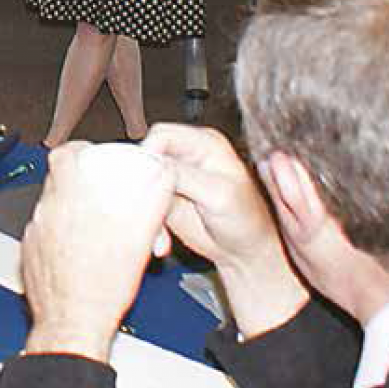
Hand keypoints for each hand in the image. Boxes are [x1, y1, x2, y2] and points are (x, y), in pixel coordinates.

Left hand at [20, 143, 175, 362]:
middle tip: (103, 193)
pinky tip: (82, 251)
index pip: (64, 155)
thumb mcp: (139, 238)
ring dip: (73, 210)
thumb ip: (152, 200)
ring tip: (97, 226)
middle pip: (59, 180)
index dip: (81, 151)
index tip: (96, 158)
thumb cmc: (102, 288)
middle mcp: (46, 213)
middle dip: (82, 183)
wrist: (73, 328)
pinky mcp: (31, 256)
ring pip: (53, 207)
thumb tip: (163, 175)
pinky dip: (62, 236)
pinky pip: (46, 233)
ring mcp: (35, 235)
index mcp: (69, 200)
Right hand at [143, 125, 307, 337]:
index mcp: (204, 143)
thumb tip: (153, 167)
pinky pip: (143, 207)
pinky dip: (149, 225)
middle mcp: (187, 156)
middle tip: (150, 209)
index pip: (163, 135)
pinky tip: (162, 243)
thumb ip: (184, 176)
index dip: (150, 155)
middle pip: (147, 156)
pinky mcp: (166, 201)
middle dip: (144, 184)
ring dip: (145, 210)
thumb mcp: (218, 195)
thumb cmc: (247, 219)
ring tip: (160, 235)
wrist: (245, 252)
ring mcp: (175, 179)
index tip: (146, 181)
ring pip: (141, 183)